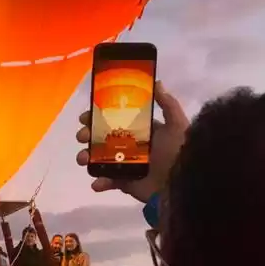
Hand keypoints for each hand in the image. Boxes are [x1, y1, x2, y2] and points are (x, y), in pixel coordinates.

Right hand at [76, 80, 189, 202]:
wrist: (182, 183)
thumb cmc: (178, 151)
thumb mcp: (176, 125)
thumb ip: (168, 104)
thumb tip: (157, 82)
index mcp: (142, 131)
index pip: (116, 120)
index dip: (99, 117)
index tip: (85, 116)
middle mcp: (132, 146)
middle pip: (103, 138)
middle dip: (88, 136)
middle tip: (82, 136)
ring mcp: (126, 165)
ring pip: (100, 159)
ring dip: (87, 158)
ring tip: (83, 159)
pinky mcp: (125, 182)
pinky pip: (109, 181)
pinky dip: (100, 182)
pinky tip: (96, 182)